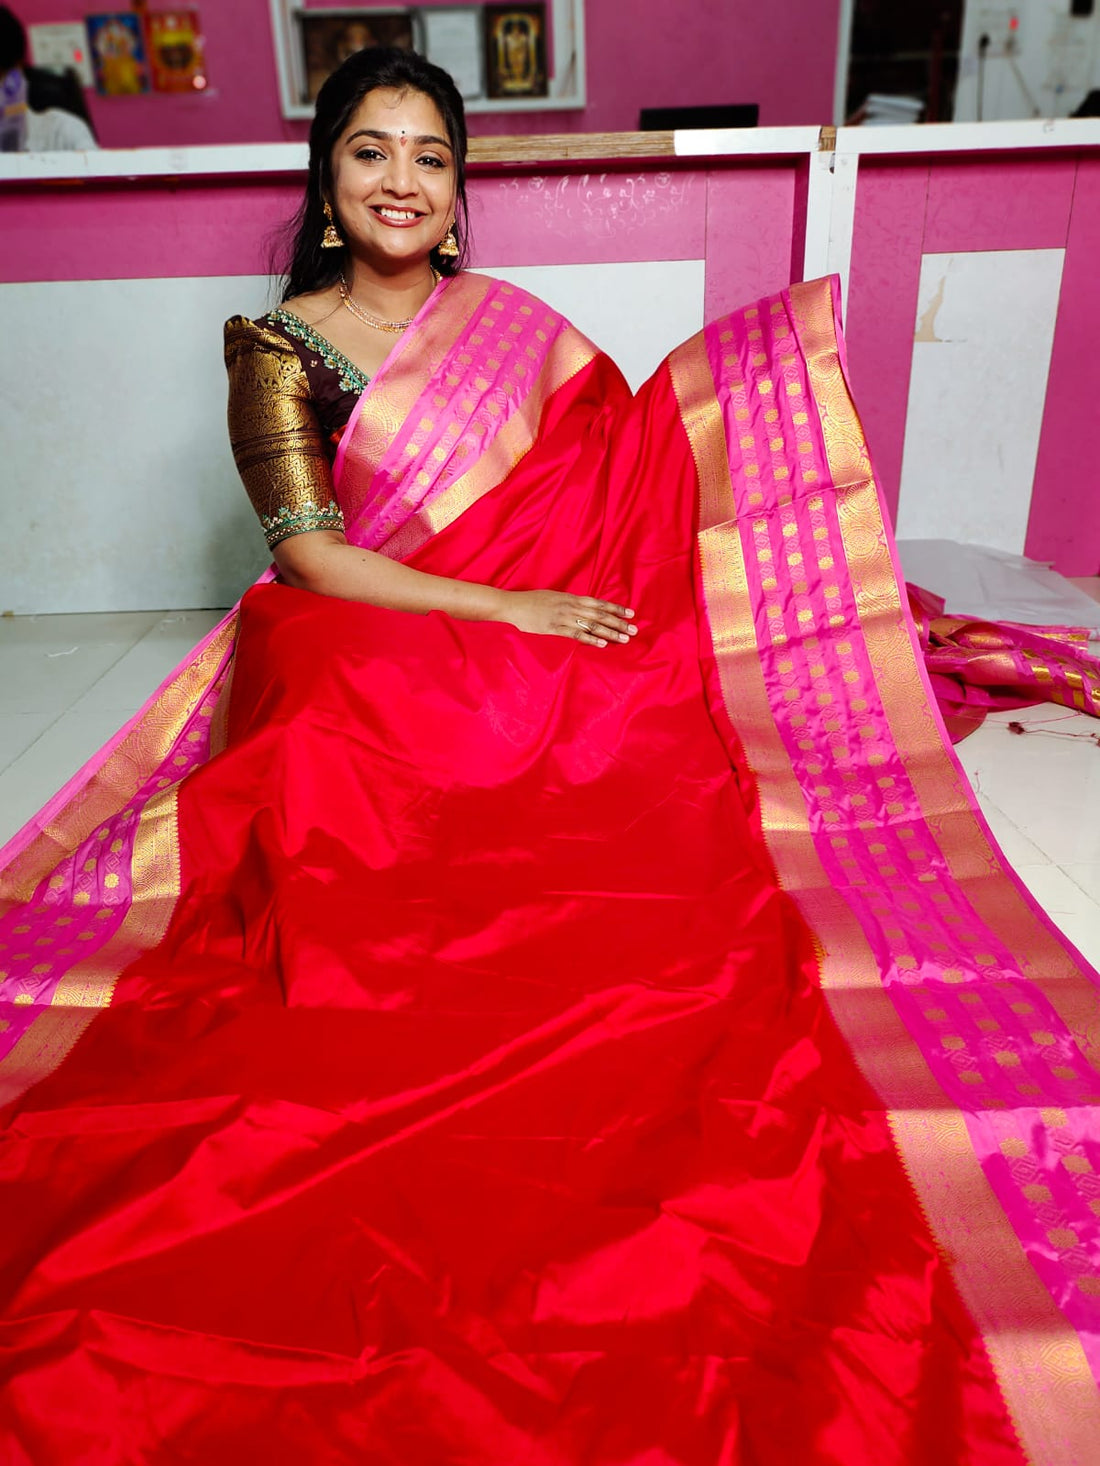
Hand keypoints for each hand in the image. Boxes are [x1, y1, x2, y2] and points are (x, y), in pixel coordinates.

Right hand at [493, 590, 636, 646]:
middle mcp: (570, 606)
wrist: (511, 606)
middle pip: (600, 615)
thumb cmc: (531, 602)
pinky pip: (575, 634)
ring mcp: (562, 617)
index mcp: (571, 598)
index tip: (631, 614)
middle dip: (618, 623)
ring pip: (591, 625)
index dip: (616, 608)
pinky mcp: (553, 629)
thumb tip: (585, 609)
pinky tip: (602, 644)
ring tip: (624, 638)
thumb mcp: (554, 597)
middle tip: (634, 630)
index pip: (599, 603)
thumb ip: (570, 603)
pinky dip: (589, 639)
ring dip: (609, 632)